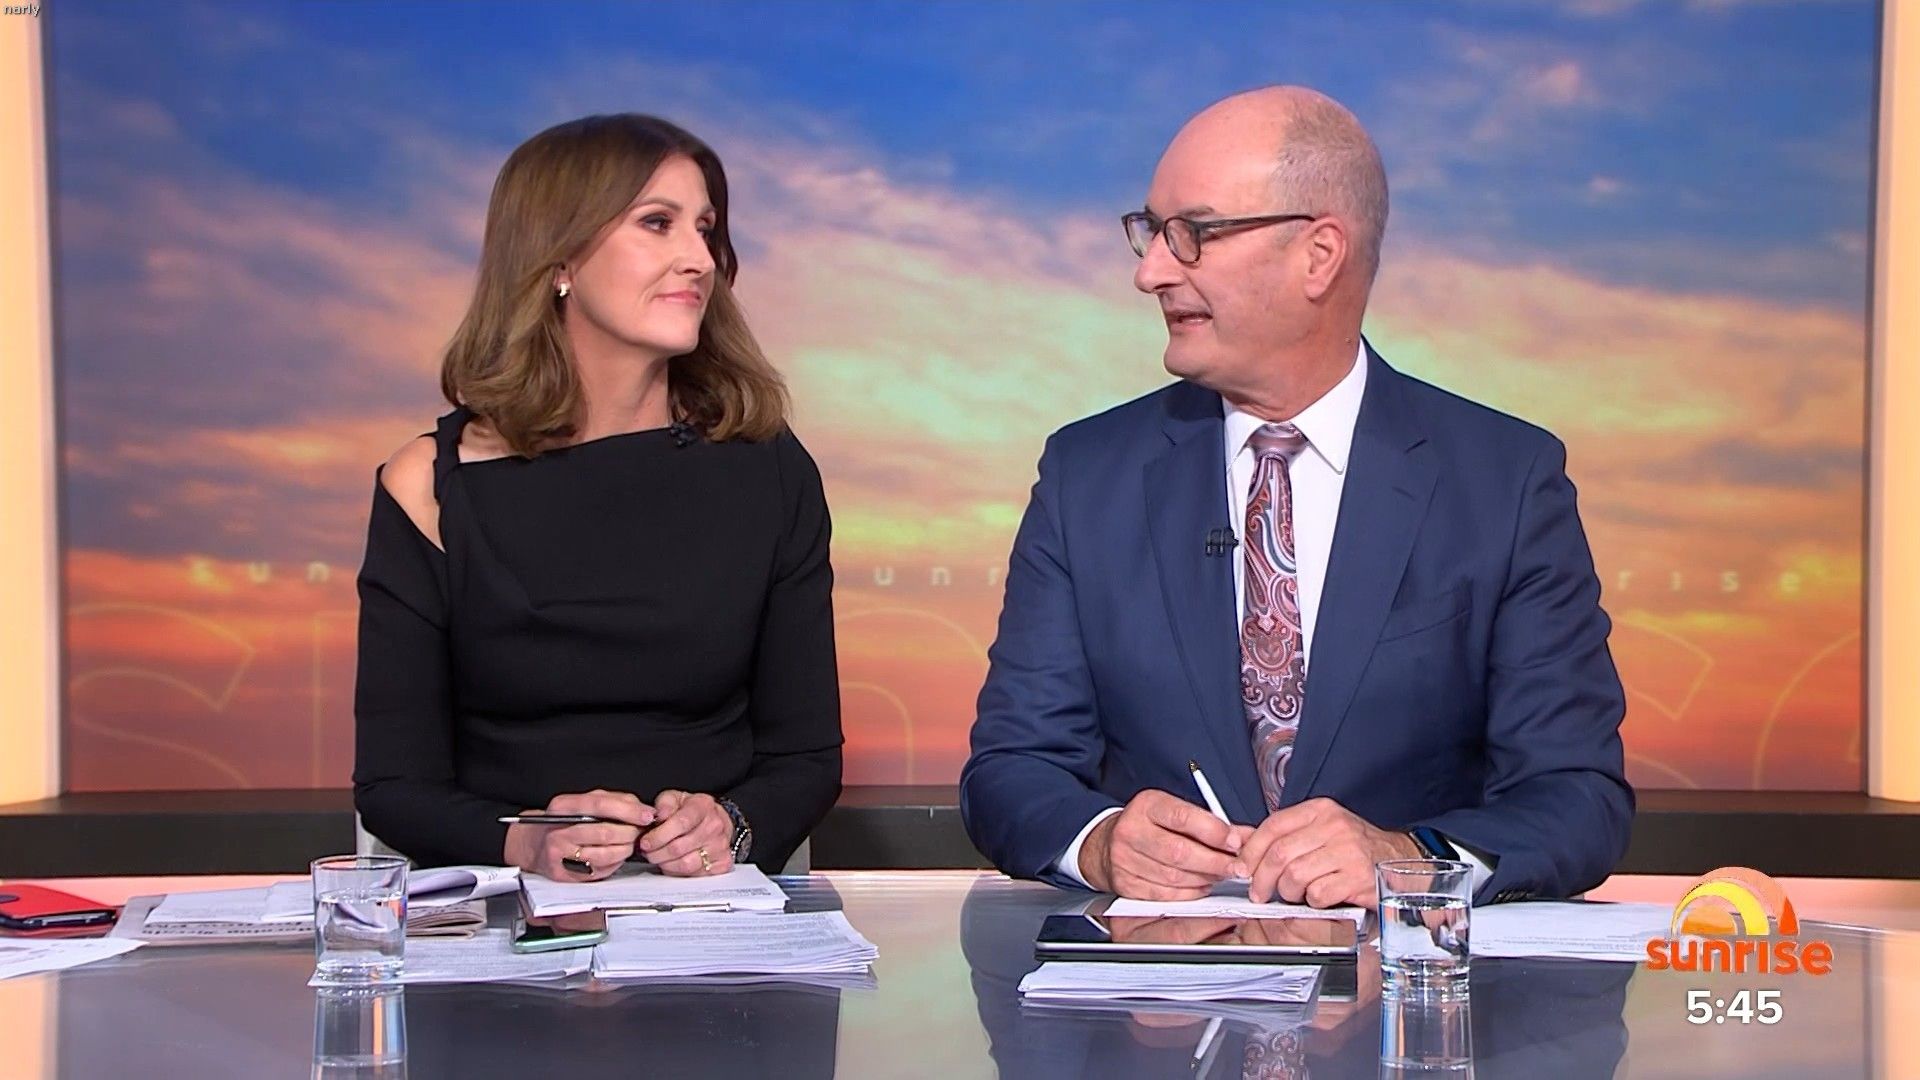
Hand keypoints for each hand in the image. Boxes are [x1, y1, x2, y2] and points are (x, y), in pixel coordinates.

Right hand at [503, 789, 652, 880]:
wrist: (533, 845)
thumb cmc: (563, 822)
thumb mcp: (582, 803)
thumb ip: (612, 801)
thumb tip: (641, 809)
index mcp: (563, 806)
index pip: (600, 804)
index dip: (628, 810)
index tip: (648, 815)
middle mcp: (559, 830)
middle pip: (606, 832)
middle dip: (631, 833)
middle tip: (639, 832)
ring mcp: (560, 855)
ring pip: (605, 854)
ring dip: (625, 850)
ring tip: (628, 844)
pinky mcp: (565, 875)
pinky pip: (600, 871)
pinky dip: (614, 863)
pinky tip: (614, 856)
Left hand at [636, 790, 734, 875]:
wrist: (716, 820)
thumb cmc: (692, 810)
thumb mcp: (675, 798)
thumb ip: (664, 804)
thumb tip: (659, 815)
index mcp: (703, 806)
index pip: (681, 823)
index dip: (659, 836)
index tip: (645, 842)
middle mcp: (715, 826)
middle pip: (679, 847)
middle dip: (657, 853)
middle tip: (647, 852)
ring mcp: (720, 846)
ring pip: (686, 864)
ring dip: (665, 864)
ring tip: (658, 857)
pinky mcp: (722, 863)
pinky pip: (694, 874)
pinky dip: (679, 872)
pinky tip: (673, 863)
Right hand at [1078, 790, 1244, 899]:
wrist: (1106, 842)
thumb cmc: (1148, 824)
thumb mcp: (1174, 811)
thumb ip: (1210, 823)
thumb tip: (1245, 836)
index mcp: (1146, 805)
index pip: (1183, 818)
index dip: (1214, 832)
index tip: (1236, 842)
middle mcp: (1131, 830)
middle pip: (1180, 852)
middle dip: (1215, 862)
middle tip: (1237, 867)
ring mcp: (1124, 859)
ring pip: (1174, 877)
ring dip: (1205, 879)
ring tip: (1220, 874)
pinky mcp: (1125, 883)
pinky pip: (1165, 894)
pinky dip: (1189, 893)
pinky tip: (1201, 886)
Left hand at [1230, 797, 1419, 909]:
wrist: (1401, 862)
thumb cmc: (1356, 849)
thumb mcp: (1320, 832)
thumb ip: (1283, 836)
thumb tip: (1239, 842)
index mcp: (1321, 811)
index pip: (1273, 826)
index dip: (1251, 850)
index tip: (1242, 868)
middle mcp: (1334, 827)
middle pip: (1280, 854)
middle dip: (1262, 878)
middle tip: (1259, 892)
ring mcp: (1347, 851)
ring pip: (1295, 876)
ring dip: (1288, 892)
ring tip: (1295, 895)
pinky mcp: (1357, 878)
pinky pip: (1317, 894)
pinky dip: (1312, 902)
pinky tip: (1319, 898)